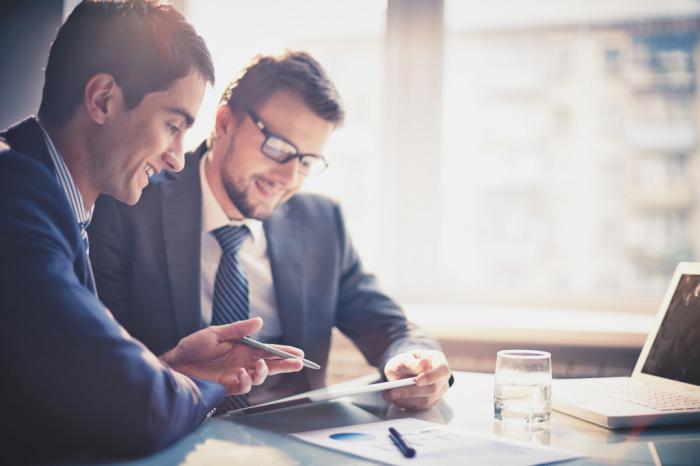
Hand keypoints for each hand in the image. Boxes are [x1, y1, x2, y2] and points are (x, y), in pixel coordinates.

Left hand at [160, 317, 303, 395]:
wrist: (175, 364)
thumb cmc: (193, 346)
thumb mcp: (216, 333)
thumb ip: (239, 329)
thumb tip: (260, 321)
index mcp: (243, 348)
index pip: (268, 351)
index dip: (284, 352)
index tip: (299, 353)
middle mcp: (243, 362)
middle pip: (270, 365)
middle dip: (285, 365)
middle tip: (298, 364)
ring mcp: (236, 375)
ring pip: (259, 377)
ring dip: (264, 372)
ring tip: (261, 365)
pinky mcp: (227, 387)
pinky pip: (243, 386)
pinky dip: (246, 381)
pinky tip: (241, 373)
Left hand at [383, 349, 450, 409]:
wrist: (403, 372)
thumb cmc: (405, 363)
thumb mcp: (404, 358)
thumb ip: (412, 362)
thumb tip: (424, 363)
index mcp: (439, 361)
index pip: (442, 370)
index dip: (431, 376)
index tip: (417, 381)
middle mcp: (442, 378)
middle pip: (433, 388)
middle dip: (412, 391)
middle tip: (392, 392)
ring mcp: (439, 391)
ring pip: (426, 400)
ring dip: (406, 399)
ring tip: (389, 395)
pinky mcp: (432, 402)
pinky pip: (420, 407)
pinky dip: (406, 404)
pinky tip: (395, 399)